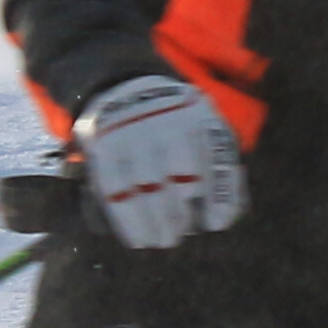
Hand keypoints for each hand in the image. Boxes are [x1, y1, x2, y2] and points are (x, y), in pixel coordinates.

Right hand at [75, 76, 247, 248]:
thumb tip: (223, 217)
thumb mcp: (201, 124)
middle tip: (179, 234)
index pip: (215, 160)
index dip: (219, 197)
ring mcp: (133, 131)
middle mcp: (166, 120)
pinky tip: (138, 238)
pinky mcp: (104, 144)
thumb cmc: (171, 122)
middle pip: (182, 177)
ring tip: (161, 240)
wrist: (122, 86)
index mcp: (197, 114)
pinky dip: (128, 220)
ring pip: (147, 187)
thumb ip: (218, 163)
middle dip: (182, 214)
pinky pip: (115, 189)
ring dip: (156, 223)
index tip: (217, 223)